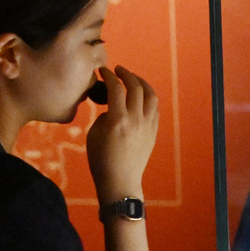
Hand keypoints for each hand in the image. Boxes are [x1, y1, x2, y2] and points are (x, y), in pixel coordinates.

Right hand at [86, 65, 159, 202]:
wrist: (120, 181)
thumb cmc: (101, 160)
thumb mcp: (94, 134)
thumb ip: (105, 115)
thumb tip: (113, 106)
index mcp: (118, 119)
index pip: (115, 88)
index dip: (108, 75)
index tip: (103, 70)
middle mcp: (136, 119)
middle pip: (135, 87)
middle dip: (126, 74)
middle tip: (118, 70)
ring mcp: (148, 125)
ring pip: (151, 95)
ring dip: (141, 83)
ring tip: (132, 79)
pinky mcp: (153, 132)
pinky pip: (154, 108)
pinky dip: (148, 97)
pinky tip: (140, 96)